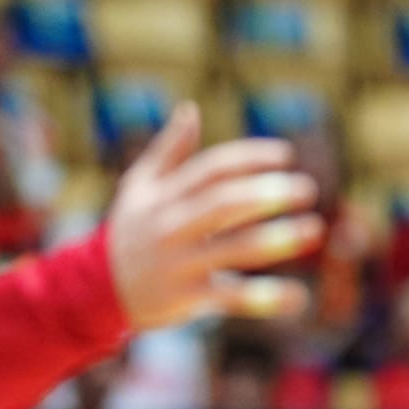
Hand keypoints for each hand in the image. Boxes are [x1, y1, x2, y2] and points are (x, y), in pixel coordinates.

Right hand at [105, 101, 324, 329]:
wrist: (94, 291)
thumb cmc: (130, 232)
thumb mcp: (139, 188)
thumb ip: (168, 152)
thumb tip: (190, 109)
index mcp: (163, 195)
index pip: (211, 169)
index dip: (250, 158)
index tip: (287, 155)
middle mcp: (170, 226)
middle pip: (223, 204)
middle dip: (266, 194)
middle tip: (306, 189)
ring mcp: (178, 263)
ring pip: (233, 248)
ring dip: (276, 239)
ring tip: (313, 229)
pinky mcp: (186, 298)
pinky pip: (231, 297)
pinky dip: (266, 298)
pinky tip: (299, 297)